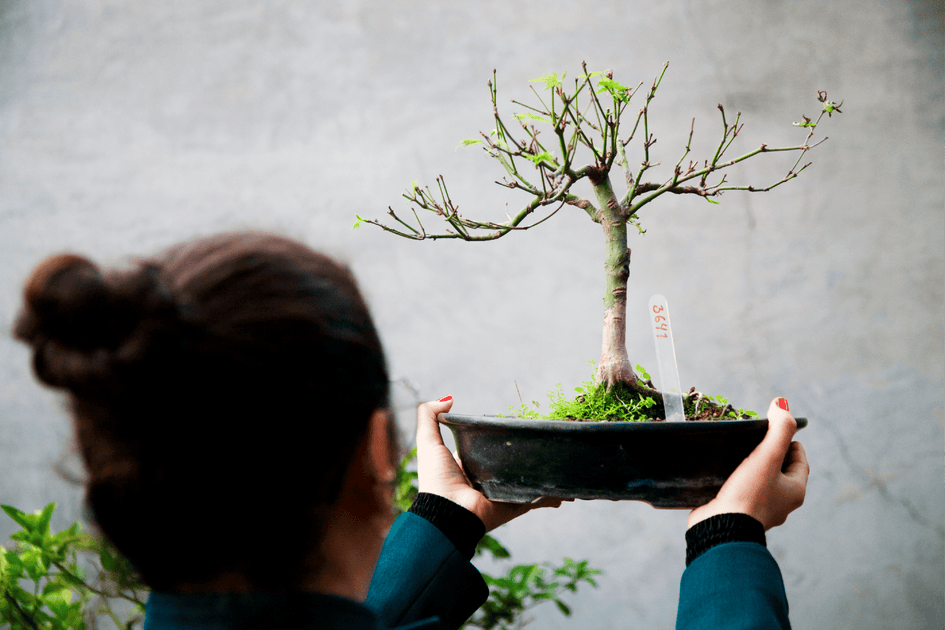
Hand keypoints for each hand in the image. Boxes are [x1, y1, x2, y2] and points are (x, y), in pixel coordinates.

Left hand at [416, 396, 565, 531]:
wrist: (447, 513)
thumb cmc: (437, 478)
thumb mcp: (428, 442)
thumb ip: (430, 416)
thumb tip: (448, 398)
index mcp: (470, 464)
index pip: (490, 446)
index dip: (503, 436)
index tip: (518, 424)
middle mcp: (488, 479)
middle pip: (512, 462)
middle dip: (528, 454)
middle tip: (545, 439)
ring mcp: (503, 493)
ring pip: (529, 480)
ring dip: (544, 474)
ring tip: (561, 461)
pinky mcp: (514, 505)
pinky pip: (537, 499)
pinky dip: (552, 496)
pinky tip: (567, 490)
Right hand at [688, 397, 809, 530]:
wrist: (720, 530)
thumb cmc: (748, 495)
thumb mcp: (767, 457)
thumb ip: (778, 430)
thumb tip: (782, 404)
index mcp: (793, 492)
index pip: (799, 460)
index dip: (790, 442)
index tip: (773, 429)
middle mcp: (779, 502)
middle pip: (778, 469)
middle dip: (768, 452)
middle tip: (751, 438)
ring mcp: (757, 508)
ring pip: (758, 479)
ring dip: (749, 465)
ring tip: (734, 451)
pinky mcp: (736, 511)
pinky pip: (738, 489)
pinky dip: (733, 478)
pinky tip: (719, 469)